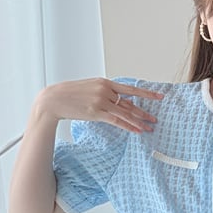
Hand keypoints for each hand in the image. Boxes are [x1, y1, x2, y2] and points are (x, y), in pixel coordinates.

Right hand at [36, 77, 163, 133]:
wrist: (53, 99)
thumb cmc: (70, 95)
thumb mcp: (90, 88)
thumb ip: (104, 93)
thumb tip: (118, 102)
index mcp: (105, 82)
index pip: (130, 89)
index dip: (146, 94)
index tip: (159, 96)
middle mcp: (105, 90)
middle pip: (130, 103)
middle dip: (144, 112)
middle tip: (156, 119)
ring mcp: (101, 101)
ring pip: (125, 113)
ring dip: (139, 121)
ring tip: (150, 127)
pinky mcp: (96, 112)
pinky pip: (117, 121)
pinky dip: (129, 126)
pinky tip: (137, 130)